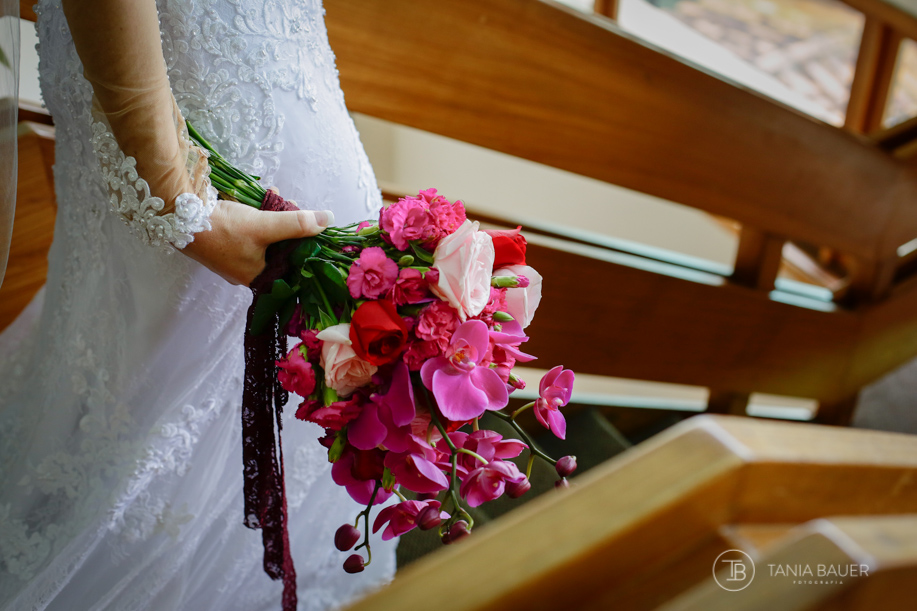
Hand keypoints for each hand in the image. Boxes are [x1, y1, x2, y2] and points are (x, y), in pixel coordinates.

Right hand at [182, 199, 333, 285]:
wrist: (179, 215)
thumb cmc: (222, 228)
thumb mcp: (265, 225)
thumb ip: (297, 224)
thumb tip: (329, 220)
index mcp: (258, 278)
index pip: (292, 268)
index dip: (304, 248)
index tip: (313, 230)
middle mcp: (246, 273)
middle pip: (279, 250)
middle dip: (288, 227)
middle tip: (292, 207)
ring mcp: (233, 259)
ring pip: (265, 238)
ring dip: (273, 218)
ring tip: (276, 198)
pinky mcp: (223, 243)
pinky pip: (249, 232)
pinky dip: (257, 216)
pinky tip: (261, 199)